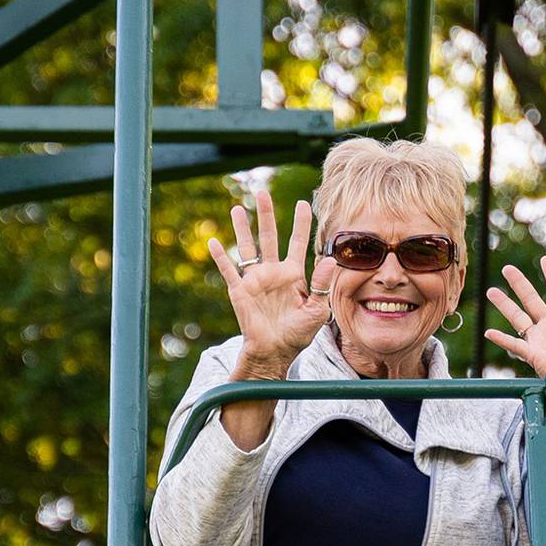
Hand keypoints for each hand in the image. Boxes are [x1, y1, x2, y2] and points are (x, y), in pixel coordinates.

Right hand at [207, 188, 337, 373]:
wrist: (275, 352)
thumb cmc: (298, 334)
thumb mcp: (317, 310)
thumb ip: (323, 285)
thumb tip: (331, 259)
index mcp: (294, 275)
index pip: (298, 243)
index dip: (301, 224)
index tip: (304, 203)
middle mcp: (273, 272)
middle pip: (269, 237)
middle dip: (266, 215)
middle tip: (262, 193)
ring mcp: (255, 280)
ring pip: (247, 248)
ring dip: (242, 229)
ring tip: (237, 208)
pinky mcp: (240, 291)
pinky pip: (229, 270)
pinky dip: (221, 257)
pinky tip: (214, 242)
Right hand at [485, 258, 545, 377]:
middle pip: (532, 301)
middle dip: (520, 284)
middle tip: (507, 269)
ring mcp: (541, 340)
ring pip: (519, 318)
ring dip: (505, 305)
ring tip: (492, 291)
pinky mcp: (535, 355)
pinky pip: (516, 346)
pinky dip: (503, 340)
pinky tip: (490, 333)